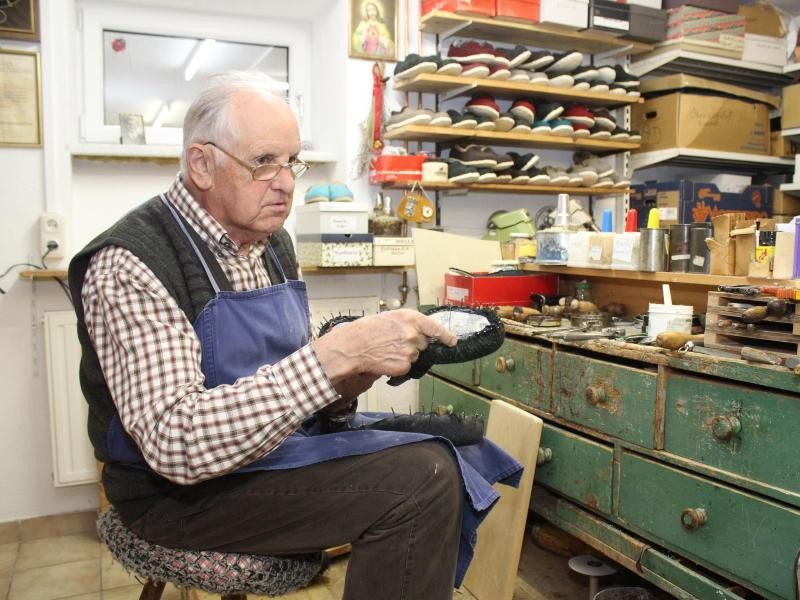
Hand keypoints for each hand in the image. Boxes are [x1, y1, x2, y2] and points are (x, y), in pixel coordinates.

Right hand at [312, 309, 457, 388]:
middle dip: (414, 345)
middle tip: (395, 342)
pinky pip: (406, 367)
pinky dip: (398, 365)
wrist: (353, 346)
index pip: (435, 328)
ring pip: (414, 356)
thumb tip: (420, 332)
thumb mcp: (390, 318)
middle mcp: (413, 334)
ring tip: (386, 349)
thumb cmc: (367, 330)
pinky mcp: (404, 365)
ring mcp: (410, 351)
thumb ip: (408, 324)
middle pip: (423, 344)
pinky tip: (385, 358)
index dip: (446, 336)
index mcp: (411, 319)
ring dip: (404, 355)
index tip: (452, 341)